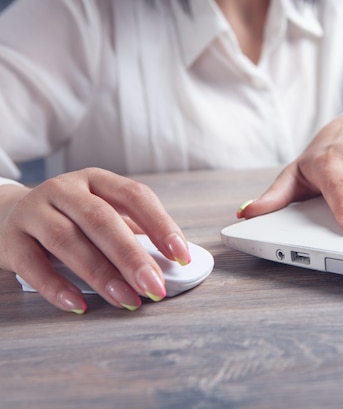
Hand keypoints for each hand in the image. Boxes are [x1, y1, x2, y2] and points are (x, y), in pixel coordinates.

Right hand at [0, 168, 190, 312]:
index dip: (161, 225)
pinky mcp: (10, 239)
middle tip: (155, 286)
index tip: (181, 255)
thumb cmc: (68, 218)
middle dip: (132, 256)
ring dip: (101, 274)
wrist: (5, 215)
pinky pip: (33, 264)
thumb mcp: (100, 212)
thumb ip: (130, 231)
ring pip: (67, 240)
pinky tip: (80, 305)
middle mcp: (64, 189)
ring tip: (127, 300)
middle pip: (102, 220)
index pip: (135, 195)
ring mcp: (34, 212)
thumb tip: (167, 262)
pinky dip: (57, 287)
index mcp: (96, 180)